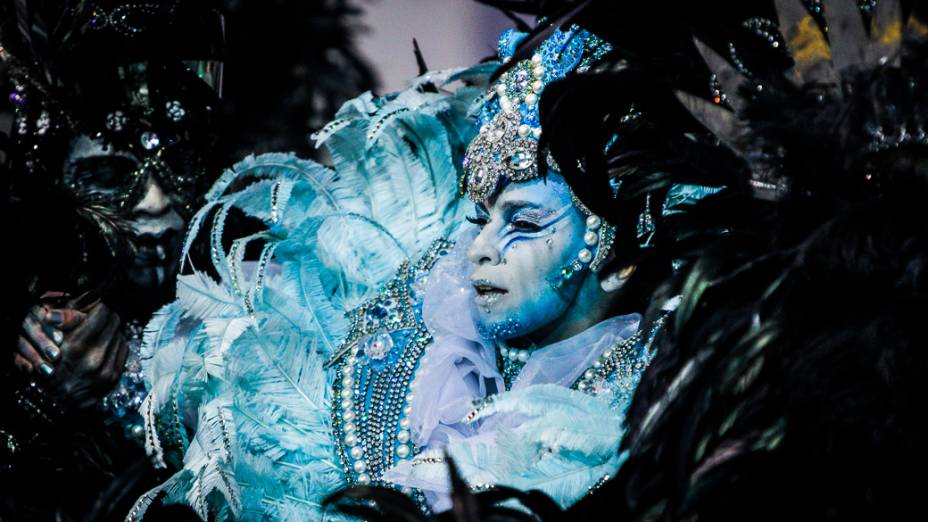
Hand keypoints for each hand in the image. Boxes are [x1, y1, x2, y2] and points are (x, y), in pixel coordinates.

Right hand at [14, 295, 128, 409]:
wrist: (57, 402)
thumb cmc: (50, 365)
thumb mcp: (51, 340)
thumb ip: (68, 319)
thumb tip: (86, 298)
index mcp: (77, 347)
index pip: (102, 312)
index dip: (99, 305)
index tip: (95, 304)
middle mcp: (95, 358)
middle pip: (114, 322)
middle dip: (106, 316)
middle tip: (99, 315)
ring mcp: (107, 369)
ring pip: (120, 334)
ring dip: (112, 329)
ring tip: (101, 329)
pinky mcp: (115, 376)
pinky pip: (123, 349)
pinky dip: (116, 343)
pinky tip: (106, 343)